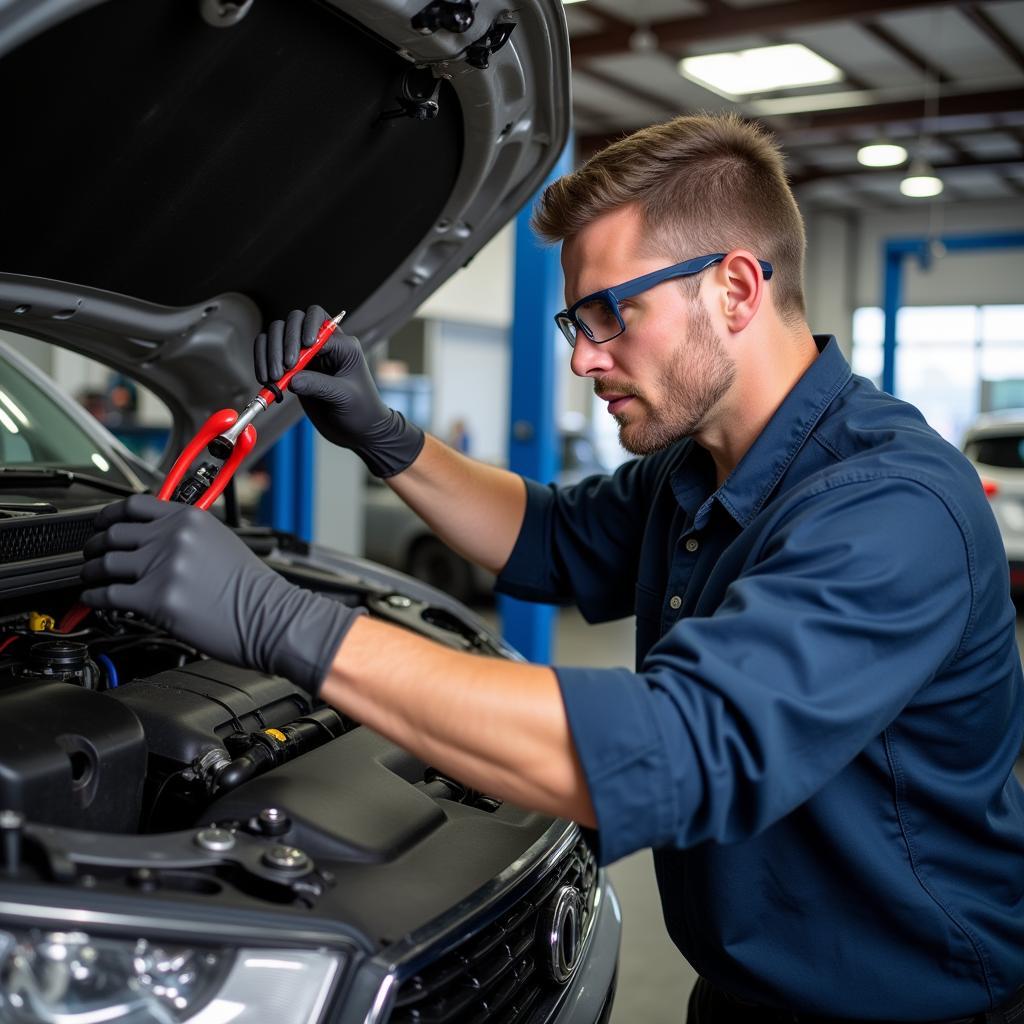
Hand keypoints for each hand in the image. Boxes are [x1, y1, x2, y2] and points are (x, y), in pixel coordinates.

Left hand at [80, 495, 361, 694]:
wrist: (269, 617)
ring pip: (105, 563)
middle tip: (92, 554)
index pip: (134, 505)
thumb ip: (186, 535)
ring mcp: (164, 567)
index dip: (110, 515)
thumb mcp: (221, 542)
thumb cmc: (252, 588)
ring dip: (91, 571)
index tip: (102, 523)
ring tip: (91, 578)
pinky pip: (107, 594)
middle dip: (95, 545)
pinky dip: (94, 597)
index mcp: (190, 518)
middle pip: (113, 533)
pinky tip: (95, 600)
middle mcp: (174, 537)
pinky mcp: (156, 599)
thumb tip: (152, 540)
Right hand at [254, 305, 424, 477]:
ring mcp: (306, 355)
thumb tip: (291, 380)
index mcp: (343, 344)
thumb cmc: (361, 411)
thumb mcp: (344, 396)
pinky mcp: (292, 369)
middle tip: (284, 369)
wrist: (357, 431)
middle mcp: (323, 344)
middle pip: (294, 320)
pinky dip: (262, 361)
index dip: (301, 334)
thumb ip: (319, 385)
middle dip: (284, 341)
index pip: (317, 320)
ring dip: (270, 351)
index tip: (295, 360)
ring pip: (277, 333)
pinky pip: (270, 352)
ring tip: (273, 378)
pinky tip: (265, 380)